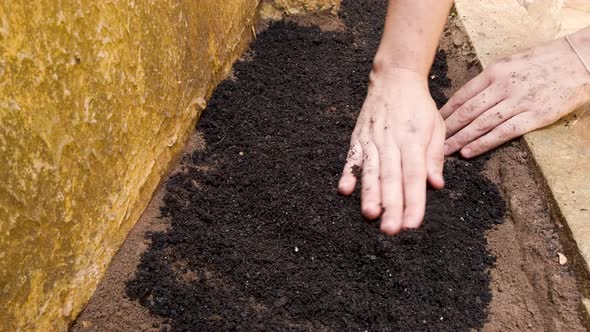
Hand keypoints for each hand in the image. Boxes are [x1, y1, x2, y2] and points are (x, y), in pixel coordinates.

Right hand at [338, 67, 444, 234]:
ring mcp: (372, 139)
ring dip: (369, 194)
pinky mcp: (358, 138)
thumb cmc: (418, 106)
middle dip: (391, 205)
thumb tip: (436, 184)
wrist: (394, 78)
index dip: (413, 201)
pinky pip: (352, 158)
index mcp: (413, 140)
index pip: (414, 176)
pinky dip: (348, 173)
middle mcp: (391, 141)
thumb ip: (435, 156)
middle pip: (392, 178)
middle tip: (391, 229)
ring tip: (370, 214)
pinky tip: (344, 189)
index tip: (413, 224)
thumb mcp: (436, 126)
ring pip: (371, 171)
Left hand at [441, 37, 589, 157]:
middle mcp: (503, 87)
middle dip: (447, 129)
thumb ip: (489, 80)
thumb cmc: (543, 62)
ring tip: (444, 151)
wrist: (579, 61)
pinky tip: (468, 152)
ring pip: (481, 124)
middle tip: (431, 142)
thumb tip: (467, 99)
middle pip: (467, 111)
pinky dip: (483, 144)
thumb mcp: (510, 63)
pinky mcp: (534, 116)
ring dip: (459, 139)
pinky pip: (502, 133)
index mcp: (495, 72)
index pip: (462, 95)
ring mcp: (519, 102)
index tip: (432, 123)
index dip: (445, 112)